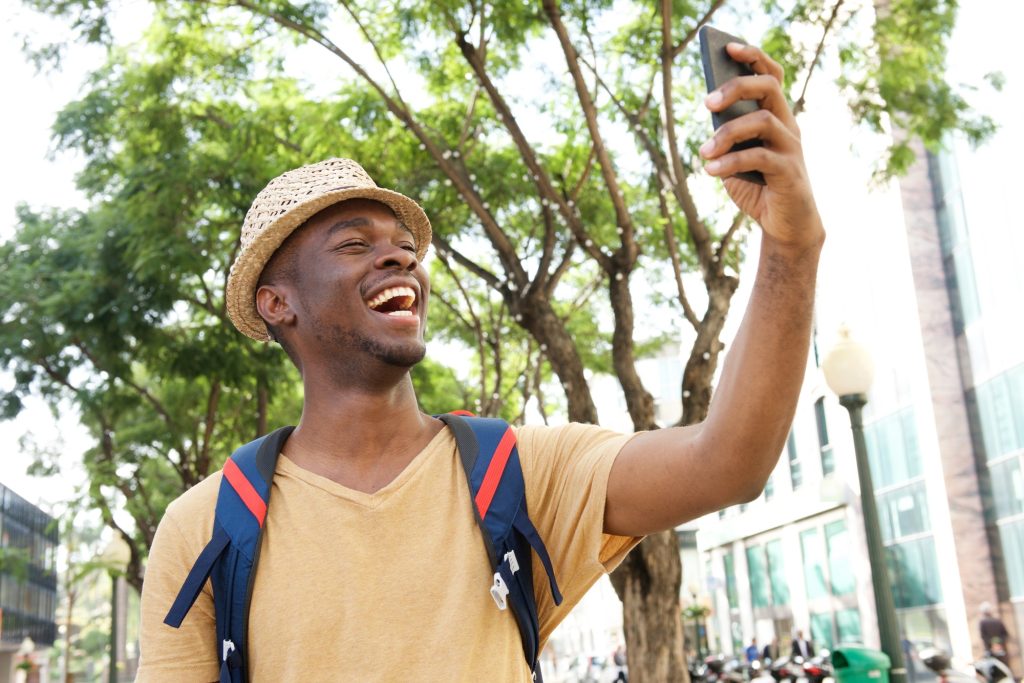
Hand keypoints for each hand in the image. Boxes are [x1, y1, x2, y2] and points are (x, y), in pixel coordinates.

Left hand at [699, 42, 823, 250]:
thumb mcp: (734, 158)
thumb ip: (725, 136)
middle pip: (768, 88)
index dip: (753, 57)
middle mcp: (788, 125)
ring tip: (703, 152)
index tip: (728, 47)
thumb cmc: (758, 187)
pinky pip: (758, 156)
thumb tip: (710, 114)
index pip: (770, 76)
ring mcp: (791, 146)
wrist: (784, 225)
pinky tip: (710, 170)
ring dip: (726, 133)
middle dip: (735, 87)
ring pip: (761, 120)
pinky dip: (730, 161)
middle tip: (707, 103)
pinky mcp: (790, 171)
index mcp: (776, 116)